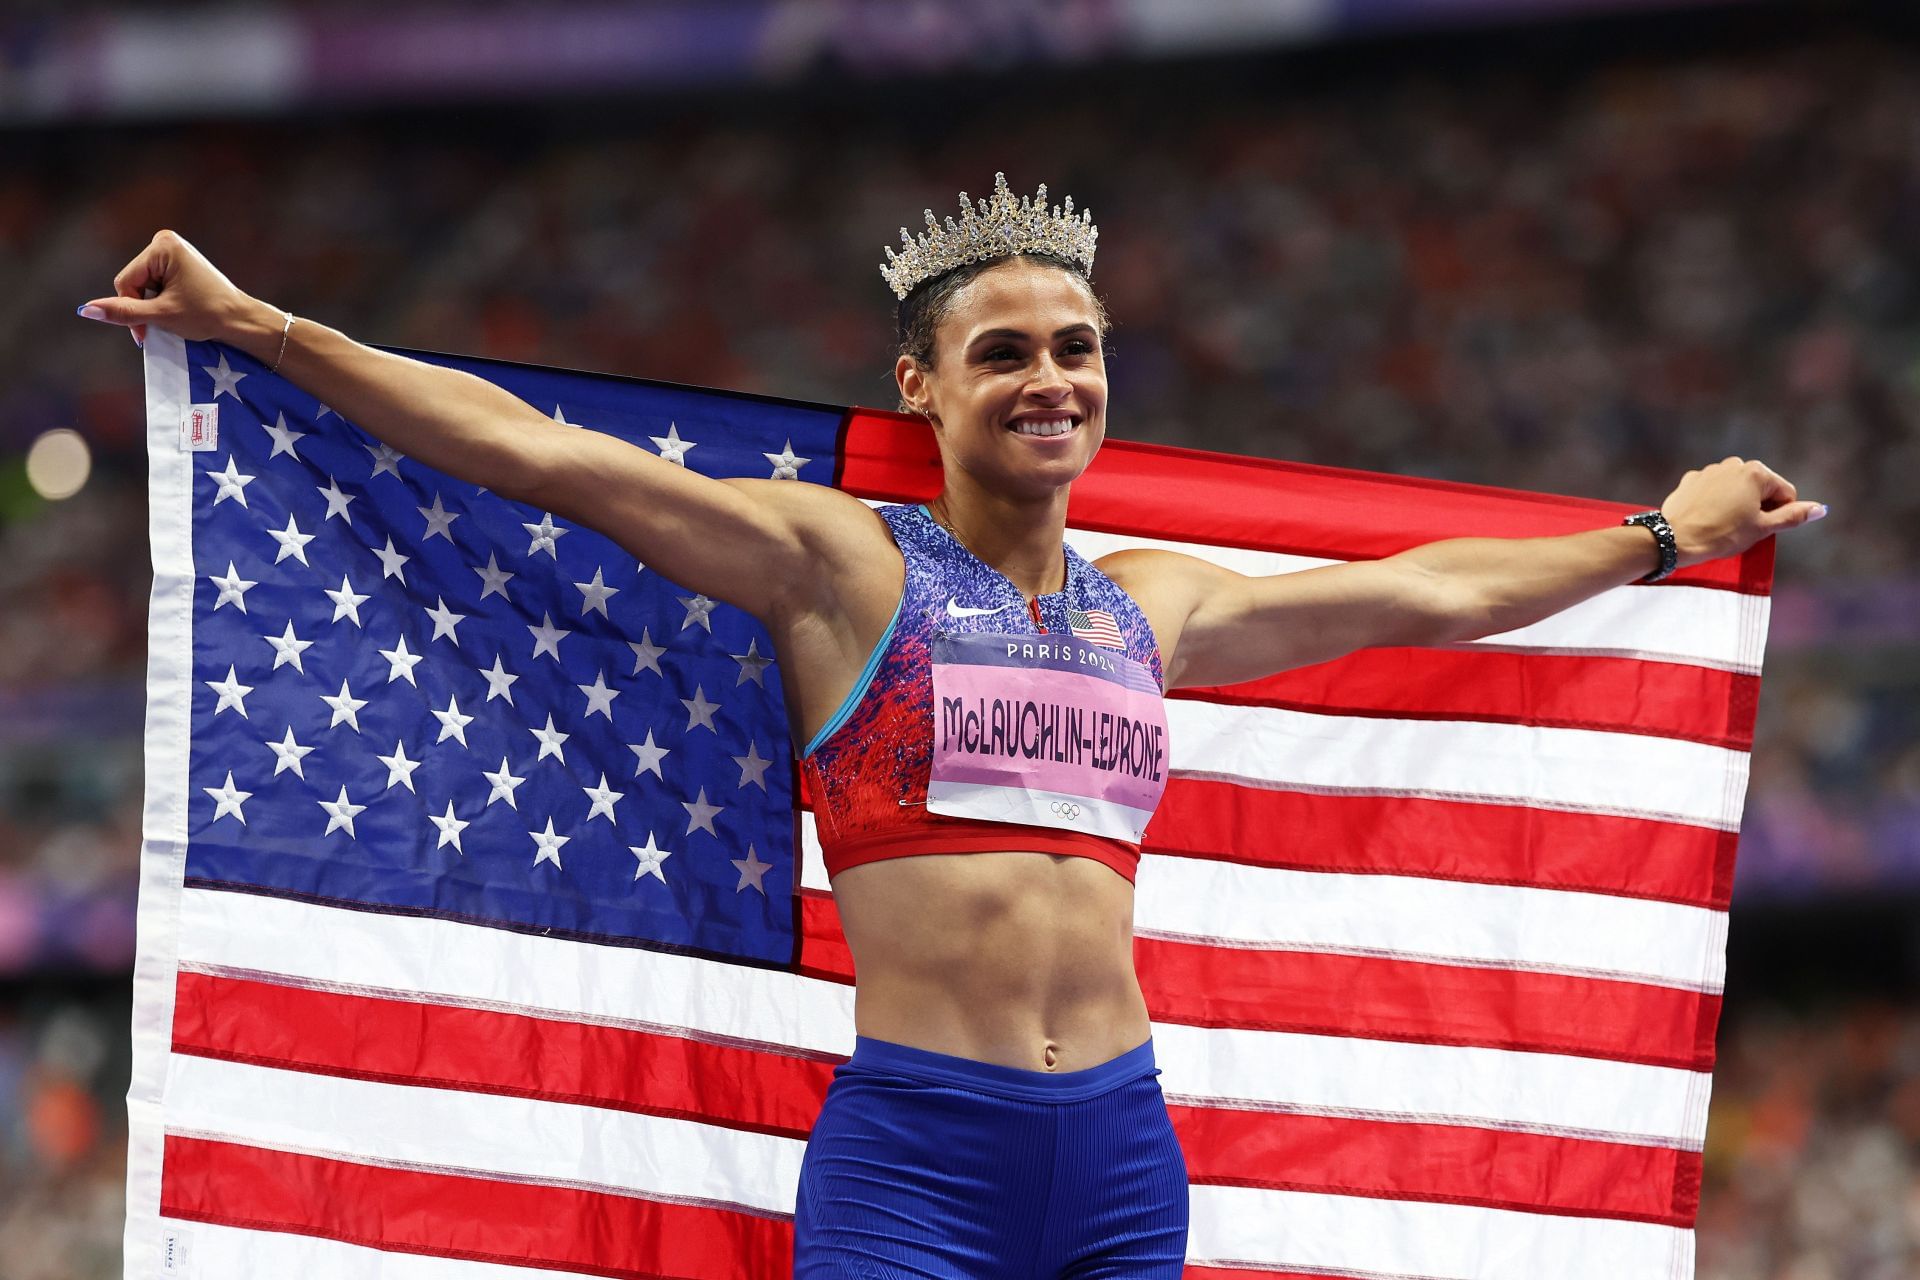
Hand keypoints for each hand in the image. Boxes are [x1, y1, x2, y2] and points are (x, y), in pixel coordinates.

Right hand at [76, 229, 261, 348]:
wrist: (241, 320)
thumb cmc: (207, 315)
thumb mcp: (161, 315)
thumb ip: (123, 312)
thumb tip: (85, 310)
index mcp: (162, 246)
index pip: (126, 281)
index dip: (131, 308)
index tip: (145, 332)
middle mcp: (165, 242)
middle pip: (133, 281)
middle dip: (142, 307)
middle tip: (160, 326)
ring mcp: (173, 251)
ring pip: (143, 286)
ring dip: (151, 306)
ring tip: (173, 318)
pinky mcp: (178, 263)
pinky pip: (156, 284)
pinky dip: (160, 301)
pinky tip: (177, 310)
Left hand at [1659, 456, 1825, 567]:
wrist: (1675, 539)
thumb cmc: (1722, 534)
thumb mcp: (1762, 528)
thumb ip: (1793, 516)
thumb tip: (1820, 509)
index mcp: (1756, 472)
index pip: (1785, 493)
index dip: (1778, 514)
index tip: (1760, 528)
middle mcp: (1733, 464)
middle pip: (1760, 488)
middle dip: (1757, 507)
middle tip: (1741, 527)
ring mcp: (1710, 470)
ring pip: (1735, 488)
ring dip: (1736, 503)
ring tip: (1723, 523)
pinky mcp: (1691, 479)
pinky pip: (1713, 490)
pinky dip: (1714, 501)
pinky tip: (1706, 517)